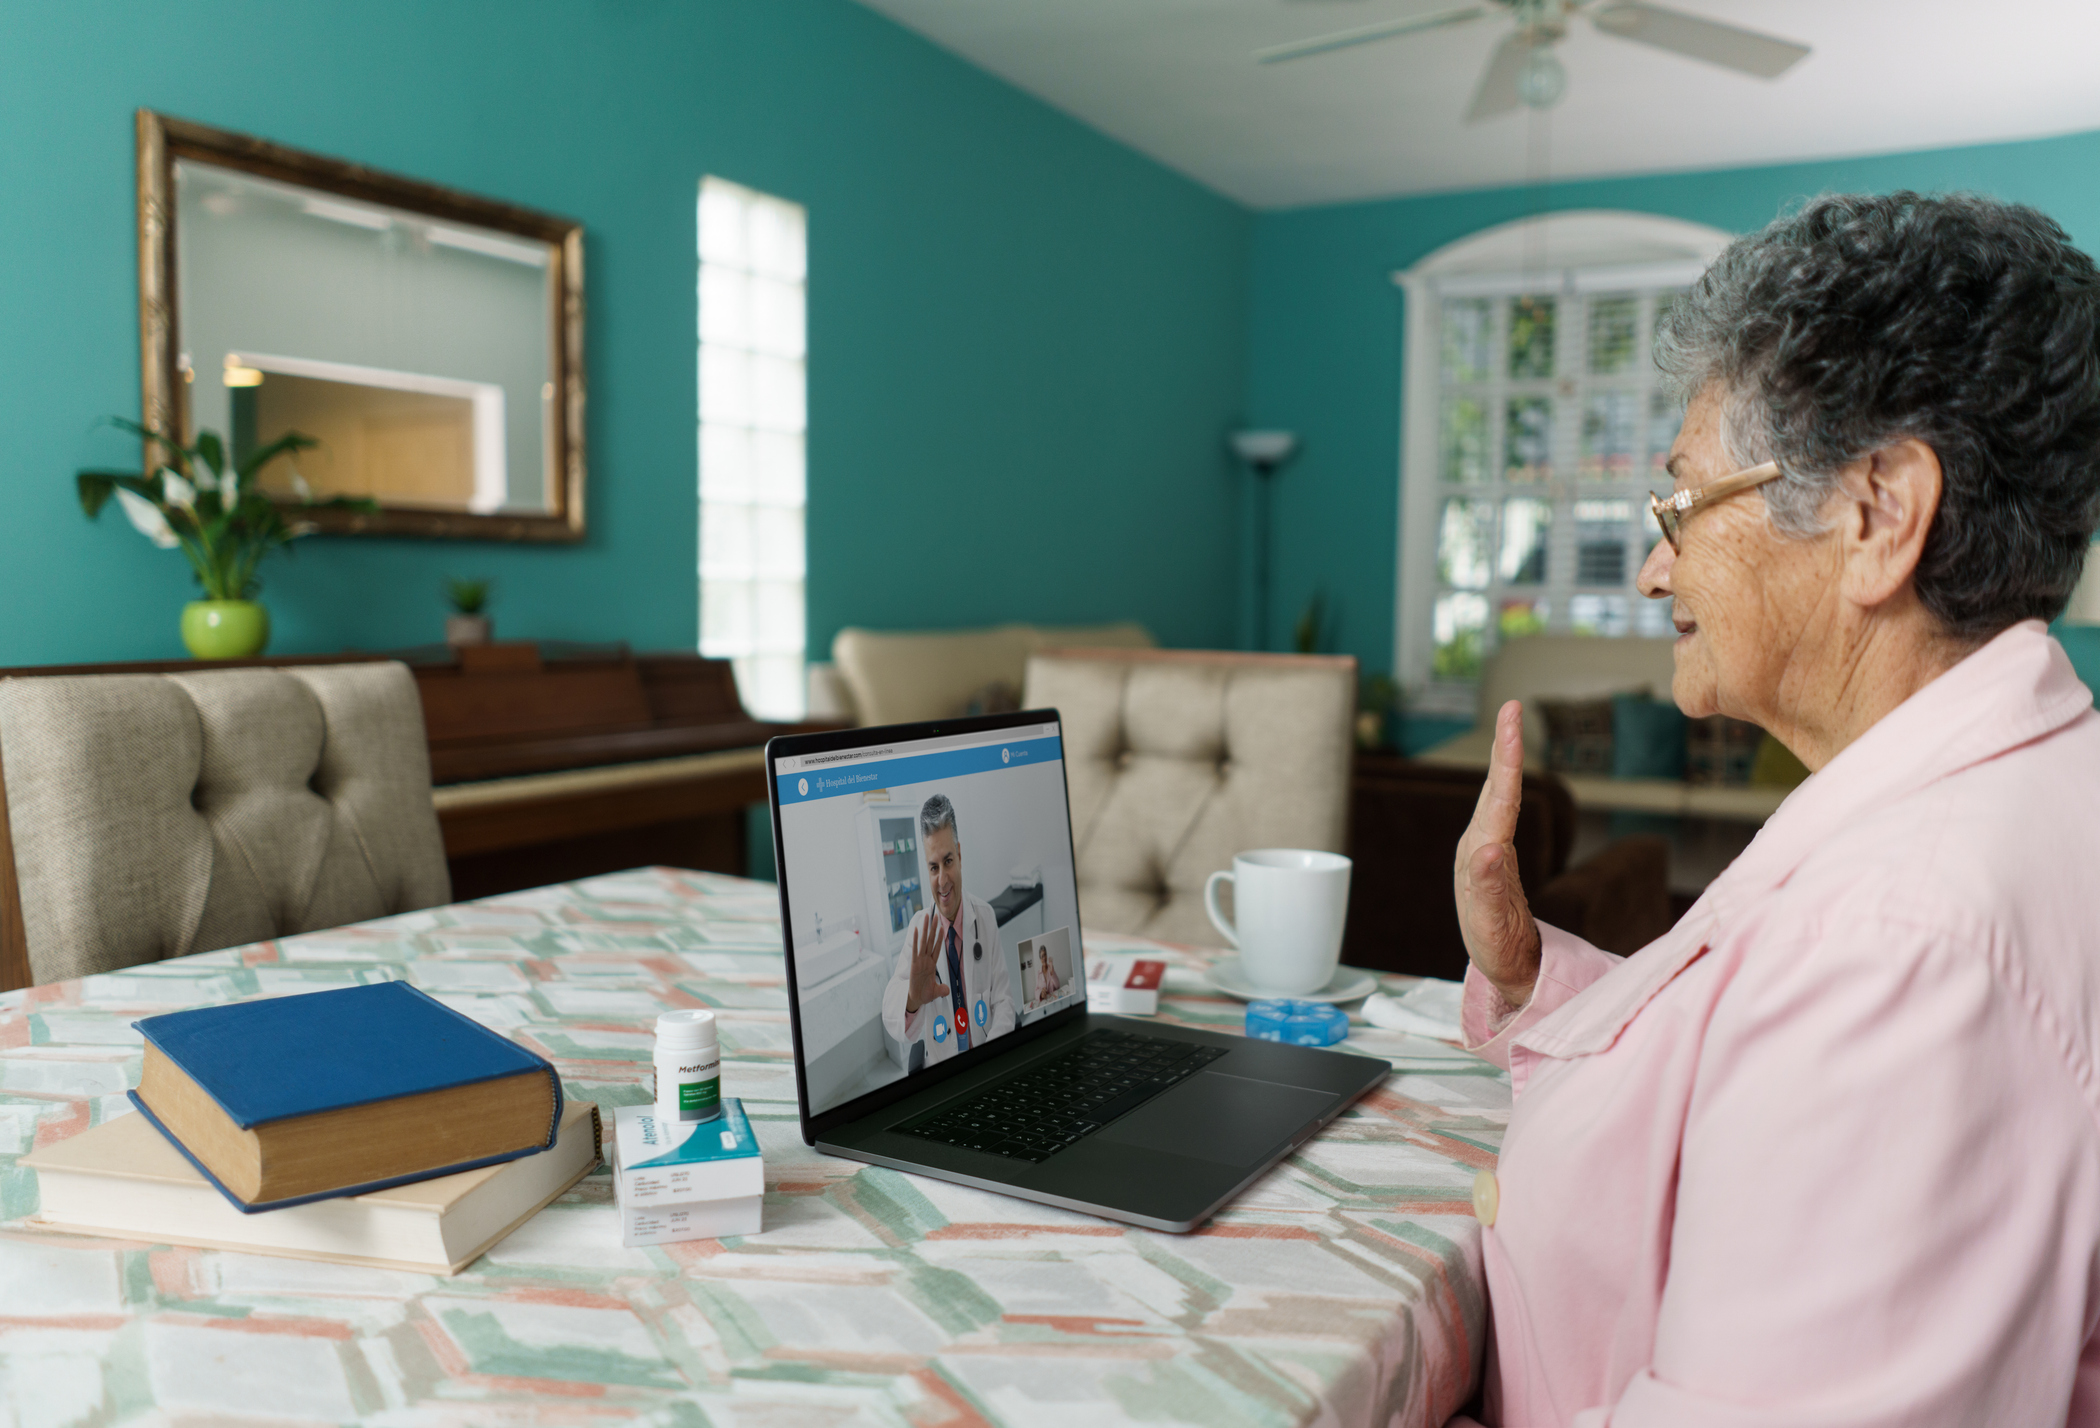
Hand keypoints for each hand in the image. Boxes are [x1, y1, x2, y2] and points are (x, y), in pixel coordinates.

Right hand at [903, 916, 950, 1014]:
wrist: (915, 1000)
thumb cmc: (925, 994)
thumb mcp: (937, 992)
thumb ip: (943, 989)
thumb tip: (947, 991)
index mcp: (931, 964)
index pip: (937, 947)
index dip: (940, 937)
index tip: (942, 926)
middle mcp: (926, 960)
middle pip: (930, 940)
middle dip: (933, 927)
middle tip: (935, 915)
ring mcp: (920, 960)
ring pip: (924, 941)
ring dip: (926, 929)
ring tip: (927, 917)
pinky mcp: (914, 964)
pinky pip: (916, 950)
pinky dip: (916, 940)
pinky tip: (917, 930)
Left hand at [1454, 700, 1542, 1007]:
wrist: (1499, 965)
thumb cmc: (1494, 947)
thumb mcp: (1489, 924)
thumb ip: (1487, 888)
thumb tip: (1489, 850)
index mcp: (1479, 856)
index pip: (1498, 800)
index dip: (1507, 760)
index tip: (1511, 724)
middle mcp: (1478, 845)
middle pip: (1494, 788)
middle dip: (1503, 746)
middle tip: (1512, 707)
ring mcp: (1485, 847)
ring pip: (1496, 793)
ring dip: (1503, 757)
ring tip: (1510, 723)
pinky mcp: (1494, 851)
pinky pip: (1502, 807)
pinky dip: (1506, 779)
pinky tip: (1508, 764)